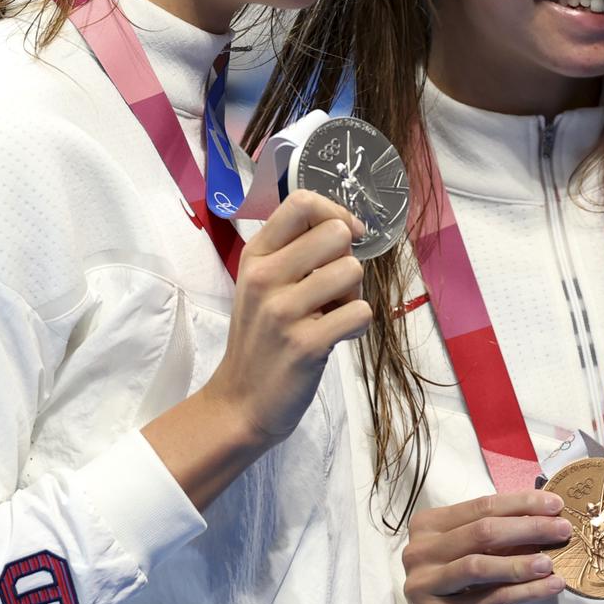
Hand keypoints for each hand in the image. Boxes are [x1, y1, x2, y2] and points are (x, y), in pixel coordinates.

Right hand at [202, 191, 370, 446]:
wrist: (242, 400)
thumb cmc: (261, 337)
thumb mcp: (261, 284)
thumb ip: (293, 251)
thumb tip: (346, 225)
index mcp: (256, 256)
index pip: (301, 203)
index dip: (336, 212)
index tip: (346, 235)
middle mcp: (265, 278)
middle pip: (336, 234)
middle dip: (346, 259)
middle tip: (331, 289)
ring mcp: (283, 312)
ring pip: (353, 272)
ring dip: (353, 294)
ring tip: (330, 314)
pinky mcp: (306, 344)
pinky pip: (360, 313)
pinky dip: (357, 326)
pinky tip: (335, 337)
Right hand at [403, 491, 573, 603]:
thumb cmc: (466, 593)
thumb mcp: (485, 558)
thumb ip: (506, 537)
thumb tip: (550, 517)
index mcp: (428, 526)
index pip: (481, 506)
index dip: (521, 504)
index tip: (557, 505)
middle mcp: (419, 551)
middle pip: (481, 532)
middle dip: (528, 528)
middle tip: (563, 530)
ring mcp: (424, 584)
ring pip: (479, 566)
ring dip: (521, 563)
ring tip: (552, 563)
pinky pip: (489, 600)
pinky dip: (524, 592)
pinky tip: (550, 588)